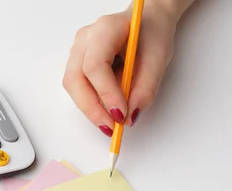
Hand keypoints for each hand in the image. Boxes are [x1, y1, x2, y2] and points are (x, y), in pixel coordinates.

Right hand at [63, 0, 191, 135]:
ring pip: (73, 86)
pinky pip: (78, 88)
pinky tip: (106, 110)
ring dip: (90, 108)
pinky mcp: (77, 64)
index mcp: (105, 29)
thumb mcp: (158, 60)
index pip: (95, 65)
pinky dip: (91, 103)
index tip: (121, 114)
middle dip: (92, 108)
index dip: (106, 93)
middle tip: (110, 128)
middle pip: (75, 79)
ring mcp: (77, 51)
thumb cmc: (152, 34)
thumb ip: (145, 89)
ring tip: (110, 122)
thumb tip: (130, 116)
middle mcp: (84, 39)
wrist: (147, 22)